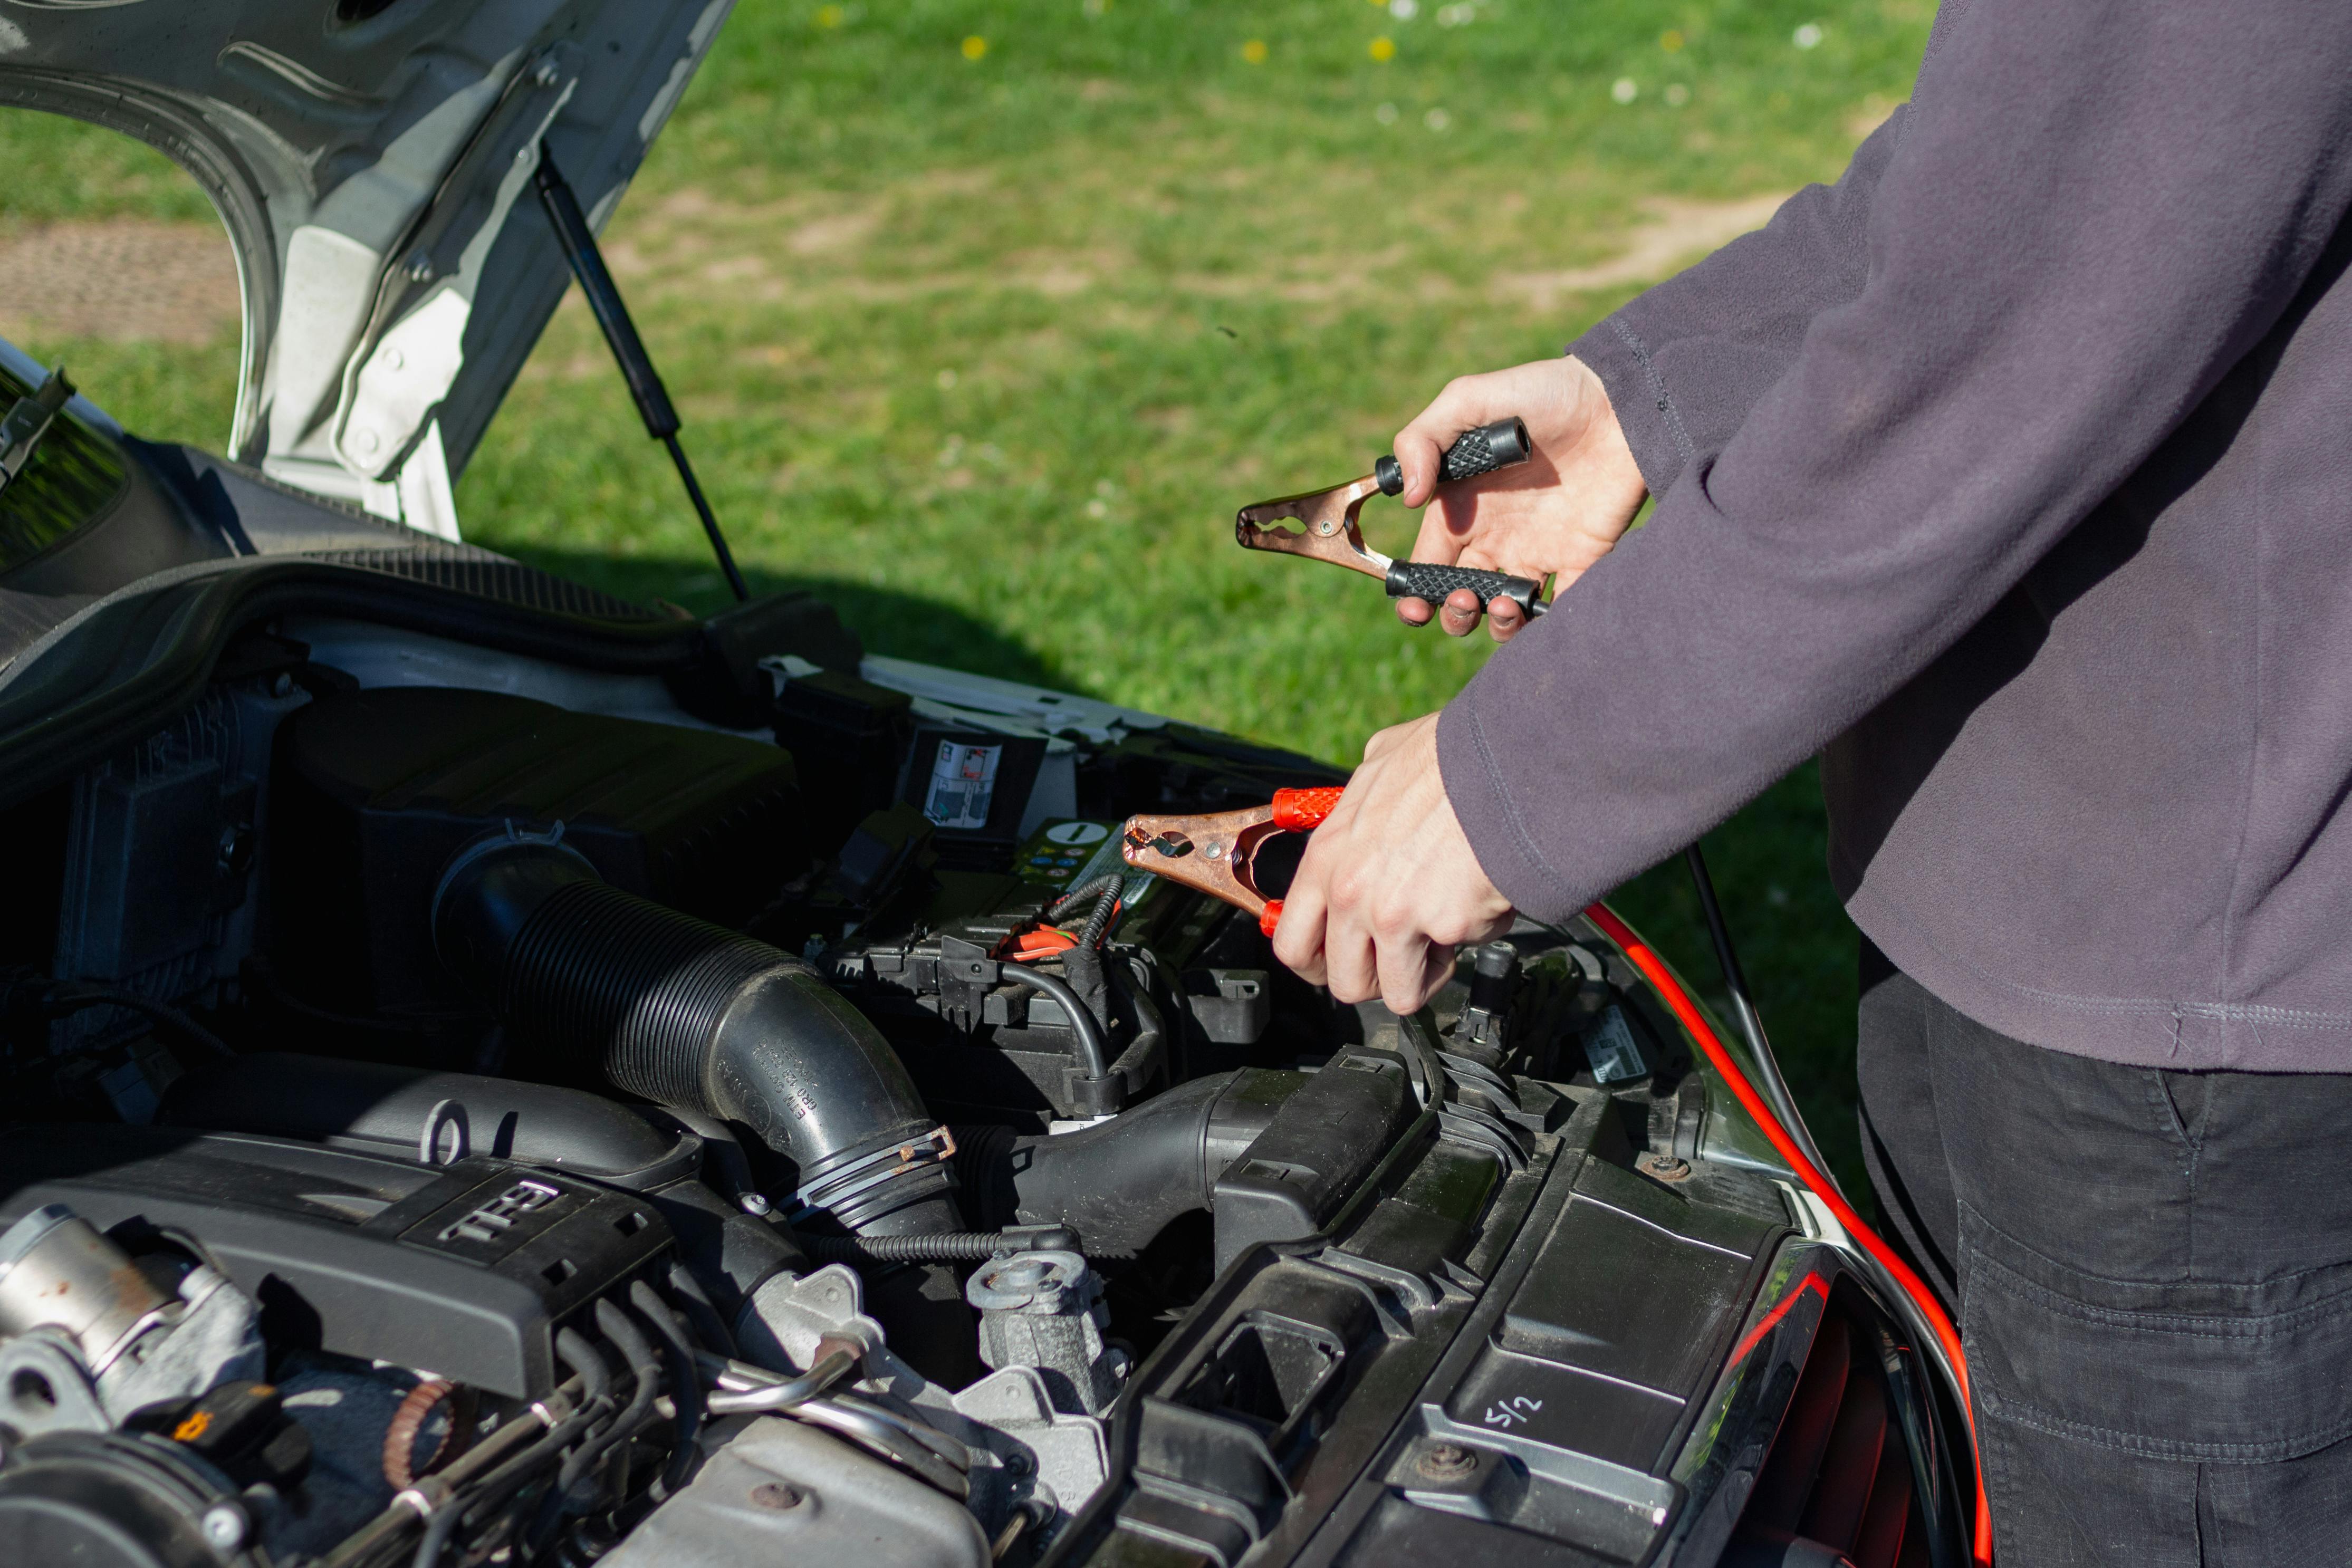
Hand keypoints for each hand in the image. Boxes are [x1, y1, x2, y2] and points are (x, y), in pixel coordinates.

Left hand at [1270, 714, 1513, 1014]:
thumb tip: (1366, 804)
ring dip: (1424, 973)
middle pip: (1345, 983)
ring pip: (1400, 993)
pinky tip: (1481, 896)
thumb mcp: (1380, 765)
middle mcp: (1351, 894)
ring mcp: (1395, 916)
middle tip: (1400, 957)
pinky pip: (1460, 956)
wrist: (1507, 763)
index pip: (1291, 942)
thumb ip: (1361, 802)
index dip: (1316, 965)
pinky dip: (1474, 936)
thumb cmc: (1449, 758)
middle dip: (1376, 980)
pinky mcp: (1446, 927)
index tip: (1338, 963)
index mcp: (1328, 857)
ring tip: (1445, 930)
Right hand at [1390, 356, 1647, 641]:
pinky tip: (1541, 611)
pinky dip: (1548, 625)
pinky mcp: (1582, 558)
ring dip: (1495, 624)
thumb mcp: (1469, 399)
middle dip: (1453, 614)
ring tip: (1504, 603)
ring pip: (1505, 612)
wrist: (1620, 398)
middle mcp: (1495, 536)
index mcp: (1461, 507)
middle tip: (1466, 599)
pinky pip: (1562, 607)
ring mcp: (1539, 550)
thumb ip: (1422, 440)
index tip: (1415, 606)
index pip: (1427, 563)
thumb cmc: (1542, 391)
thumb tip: (1408, 500)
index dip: (1414, 593)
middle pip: (1459, 598)